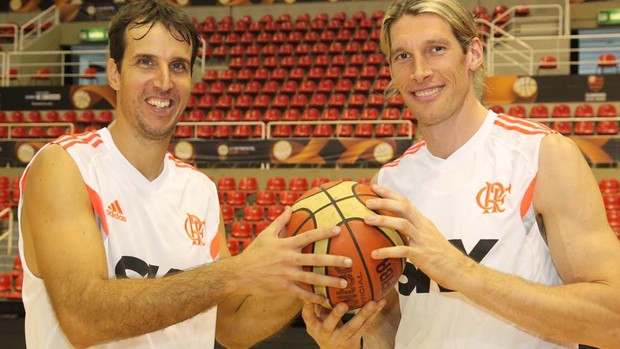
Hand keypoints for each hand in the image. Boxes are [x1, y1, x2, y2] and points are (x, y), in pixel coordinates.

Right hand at [235, 206, 352, 303]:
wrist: (239, 274)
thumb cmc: (254, 253)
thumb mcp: (266, 235)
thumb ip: (280, 222)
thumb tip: (290, 208)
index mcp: (286, 245)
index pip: (308, 236)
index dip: (324, 232)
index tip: (339, 229)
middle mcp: (288, 259)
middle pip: (315, 260)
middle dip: (334, 260)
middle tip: (349, 261)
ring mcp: (287, 275)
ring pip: (312, 279)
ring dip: (329, 281)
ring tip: (344, 283)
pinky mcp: (283, 288)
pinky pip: (302, 294)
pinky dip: (314, 298)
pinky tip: (326, 300)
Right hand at [302, 300, 385, 348]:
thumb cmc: (325, 328)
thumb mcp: (316, 319)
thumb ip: (318, 303)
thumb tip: (320, 278)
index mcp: (313, 326)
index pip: (308, 316)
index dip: (308, 306)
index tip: (311, 295)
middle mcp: (325, 333)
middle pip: (330, 325)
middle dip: (336, 315)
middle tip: (343, 305)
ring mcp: (341, 337)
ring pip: (353, 326)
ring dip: (364, 314)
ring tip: (373, 303)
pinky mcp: (355, 339)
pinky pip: (366, 325)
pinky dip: (374, 313)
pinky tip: (381, 303)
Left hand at [364, 184, 478, 291]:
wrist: (458, 269)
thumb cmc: (441, 255)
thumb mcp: (427, 237)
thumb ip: (412, 231)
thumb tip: (393, 228)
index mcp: (423, 221)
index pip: (405, 202)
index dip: (390, 194)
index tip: (374, 188)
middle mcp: (423, 227)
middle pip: (403, 208)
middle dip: (385, 202)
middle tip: (367, 202)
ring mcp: (423, 240)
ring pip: (402, 224)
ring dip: (383, 220)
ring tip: (366, 220)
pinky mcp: (422, 255)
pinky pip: (402, 250)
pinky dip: (387, 251)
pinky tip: (374, 254)